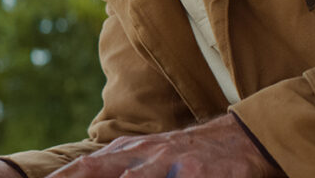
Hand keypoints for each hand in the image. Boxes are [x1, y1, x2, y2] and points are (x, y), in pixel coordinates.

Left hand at [46, 114, 281, 177]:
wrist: (235, 140)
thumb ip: (113, 168)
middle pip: (101, 170)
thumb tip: (79, 175)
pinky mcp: (197, 175)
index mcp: (126, 152)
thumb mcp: (144, 158)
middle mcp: (143, 155)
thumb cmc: (181, 157)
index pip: (86, 168)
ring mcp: (169, 164)